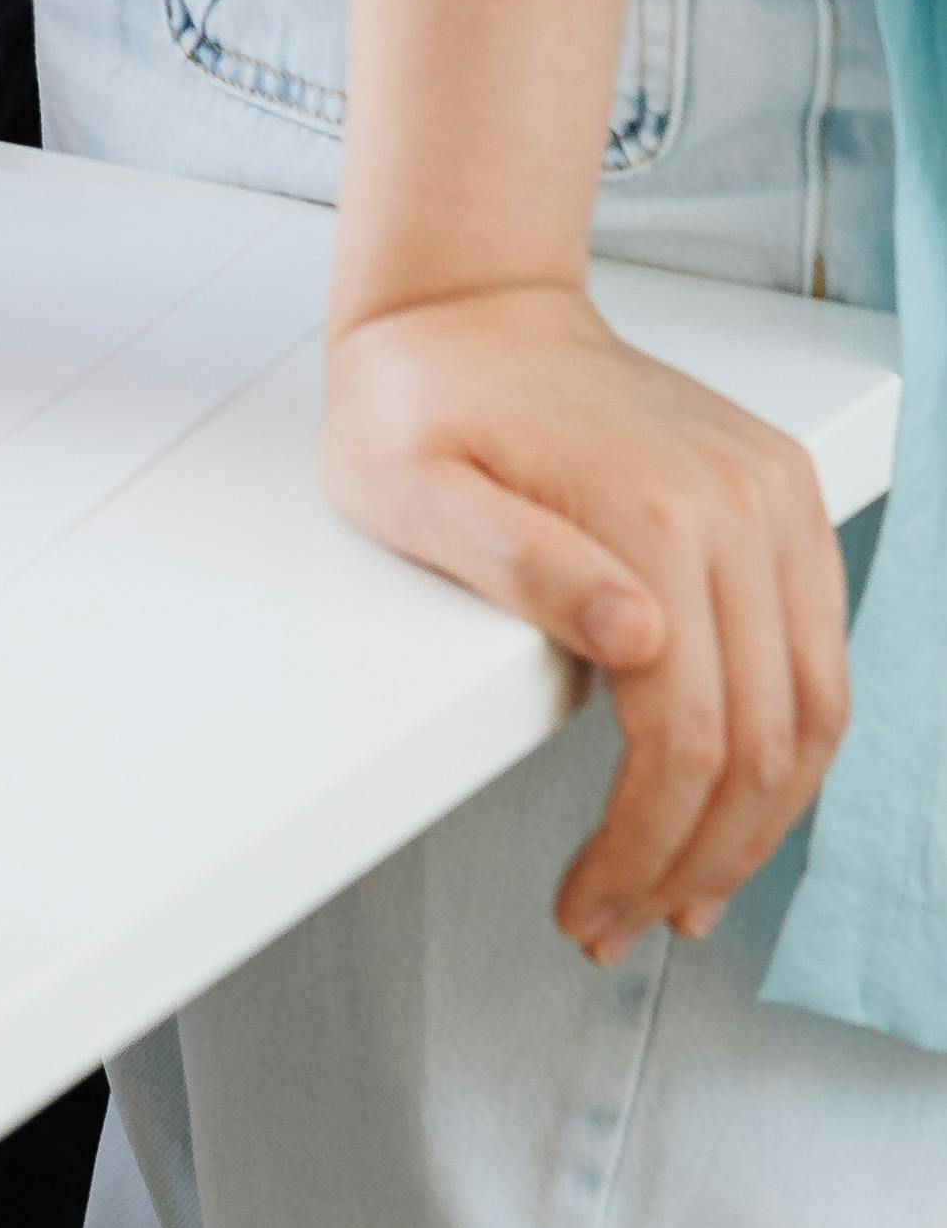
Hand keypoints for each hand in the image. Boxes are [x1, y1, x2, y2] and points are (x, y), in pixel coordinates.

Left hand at [322, 283, 850, 958]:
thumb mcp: (408, 486)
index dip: (645, 848)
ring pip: (814, 709)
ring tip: (684, 895)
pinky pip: (820, 650)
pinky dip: (789, 743)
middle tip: (628, 926)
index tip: (589, 910)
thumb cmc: (417, 402)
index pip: (687, 738)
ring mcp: (774, 494)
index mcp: (649, 510)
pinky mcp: (786, 492)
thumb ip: (514, 563)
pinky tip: (735, 802)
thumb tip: (642, 639)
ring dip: (760, 825)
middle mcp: (738, 502)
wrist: (470, 301)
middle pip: (763, 743)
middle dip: (700, 862)